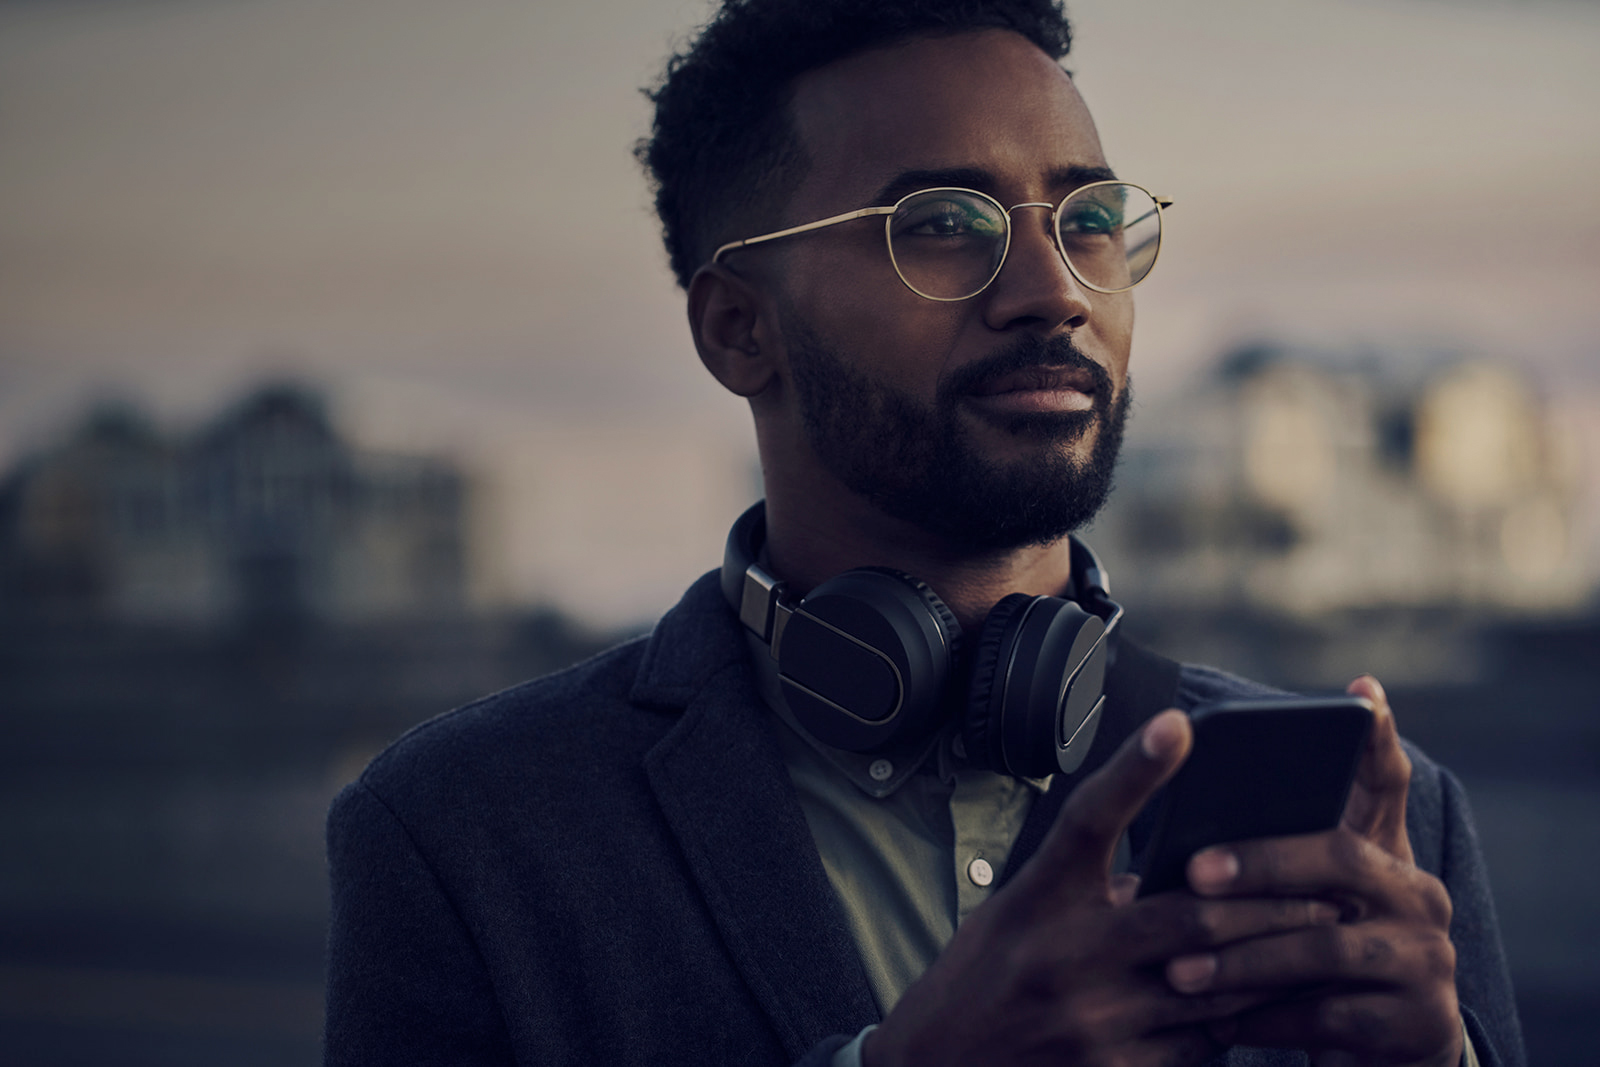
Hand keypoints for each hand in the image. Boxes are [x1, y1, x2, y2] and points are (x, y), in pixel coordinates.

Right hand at [865, 710, 1344, 1066]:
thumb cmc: (982, 977)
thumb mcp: (1020, 914)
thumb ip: (1089, 890)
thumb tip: (1177, 875)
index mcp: (1036, 898)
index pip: (1089, 819)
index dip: (1134, 769)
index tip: (1181, 722)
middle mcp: (1063, 953)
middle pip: (1190, 912)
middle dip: (1270, 901)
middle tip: (1326, 889)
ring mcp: (1091, 1019)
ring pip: (1213, 984)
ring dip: (1272, 964)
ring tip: (1322, 944)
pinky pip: (1200, 1044)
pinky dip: (1236, 1020)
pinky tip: (1267, 1007)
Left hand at [1165, 677, 1462, 1066]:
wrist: (1384, 1060)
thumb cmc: (1319, 966)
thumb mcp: (1302, 907)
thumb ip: (1272, 859)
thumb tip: (1186, 826)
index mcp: (1385, 856)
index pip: (1386, 784)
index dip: (1376, 739)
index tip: (1359, 691)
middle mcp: (1418, 896)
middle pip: (1338, 858)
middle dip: (1260, 863)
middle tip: (1194, 872)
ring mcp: (1427, 959)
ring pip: (1324, 945)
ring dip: (1242, 958)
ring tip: (1178, 969)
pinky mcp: (1419, 1023)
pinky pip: (1328, 1015)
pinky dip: (1265, 1017)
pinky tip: (1217, 1020)